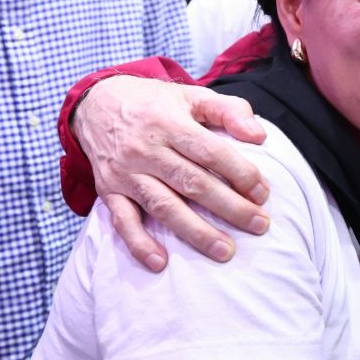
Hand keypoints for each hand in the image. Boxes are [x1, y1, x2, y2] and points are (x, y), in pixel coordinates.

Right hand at [74, 76, 270, 270]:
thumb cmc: (155, 103)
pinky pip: (122, 221)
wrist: (97, 103)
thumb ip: (230, 110)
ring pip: (163, 206)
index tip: (262, 193)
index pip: (210, 152)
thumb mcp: (192, 95)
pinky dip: (139, 244)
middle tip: (258, 225)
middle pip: (192, 183)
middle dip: (229, 207)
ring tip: (225, 251)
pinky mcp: (108, 191)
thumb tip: (260, 136)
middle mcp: (146, 150)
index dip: (239, 173)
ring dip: (195, 232)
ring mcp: (125, 173)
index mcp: (169, 123)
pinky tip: (161, 263)